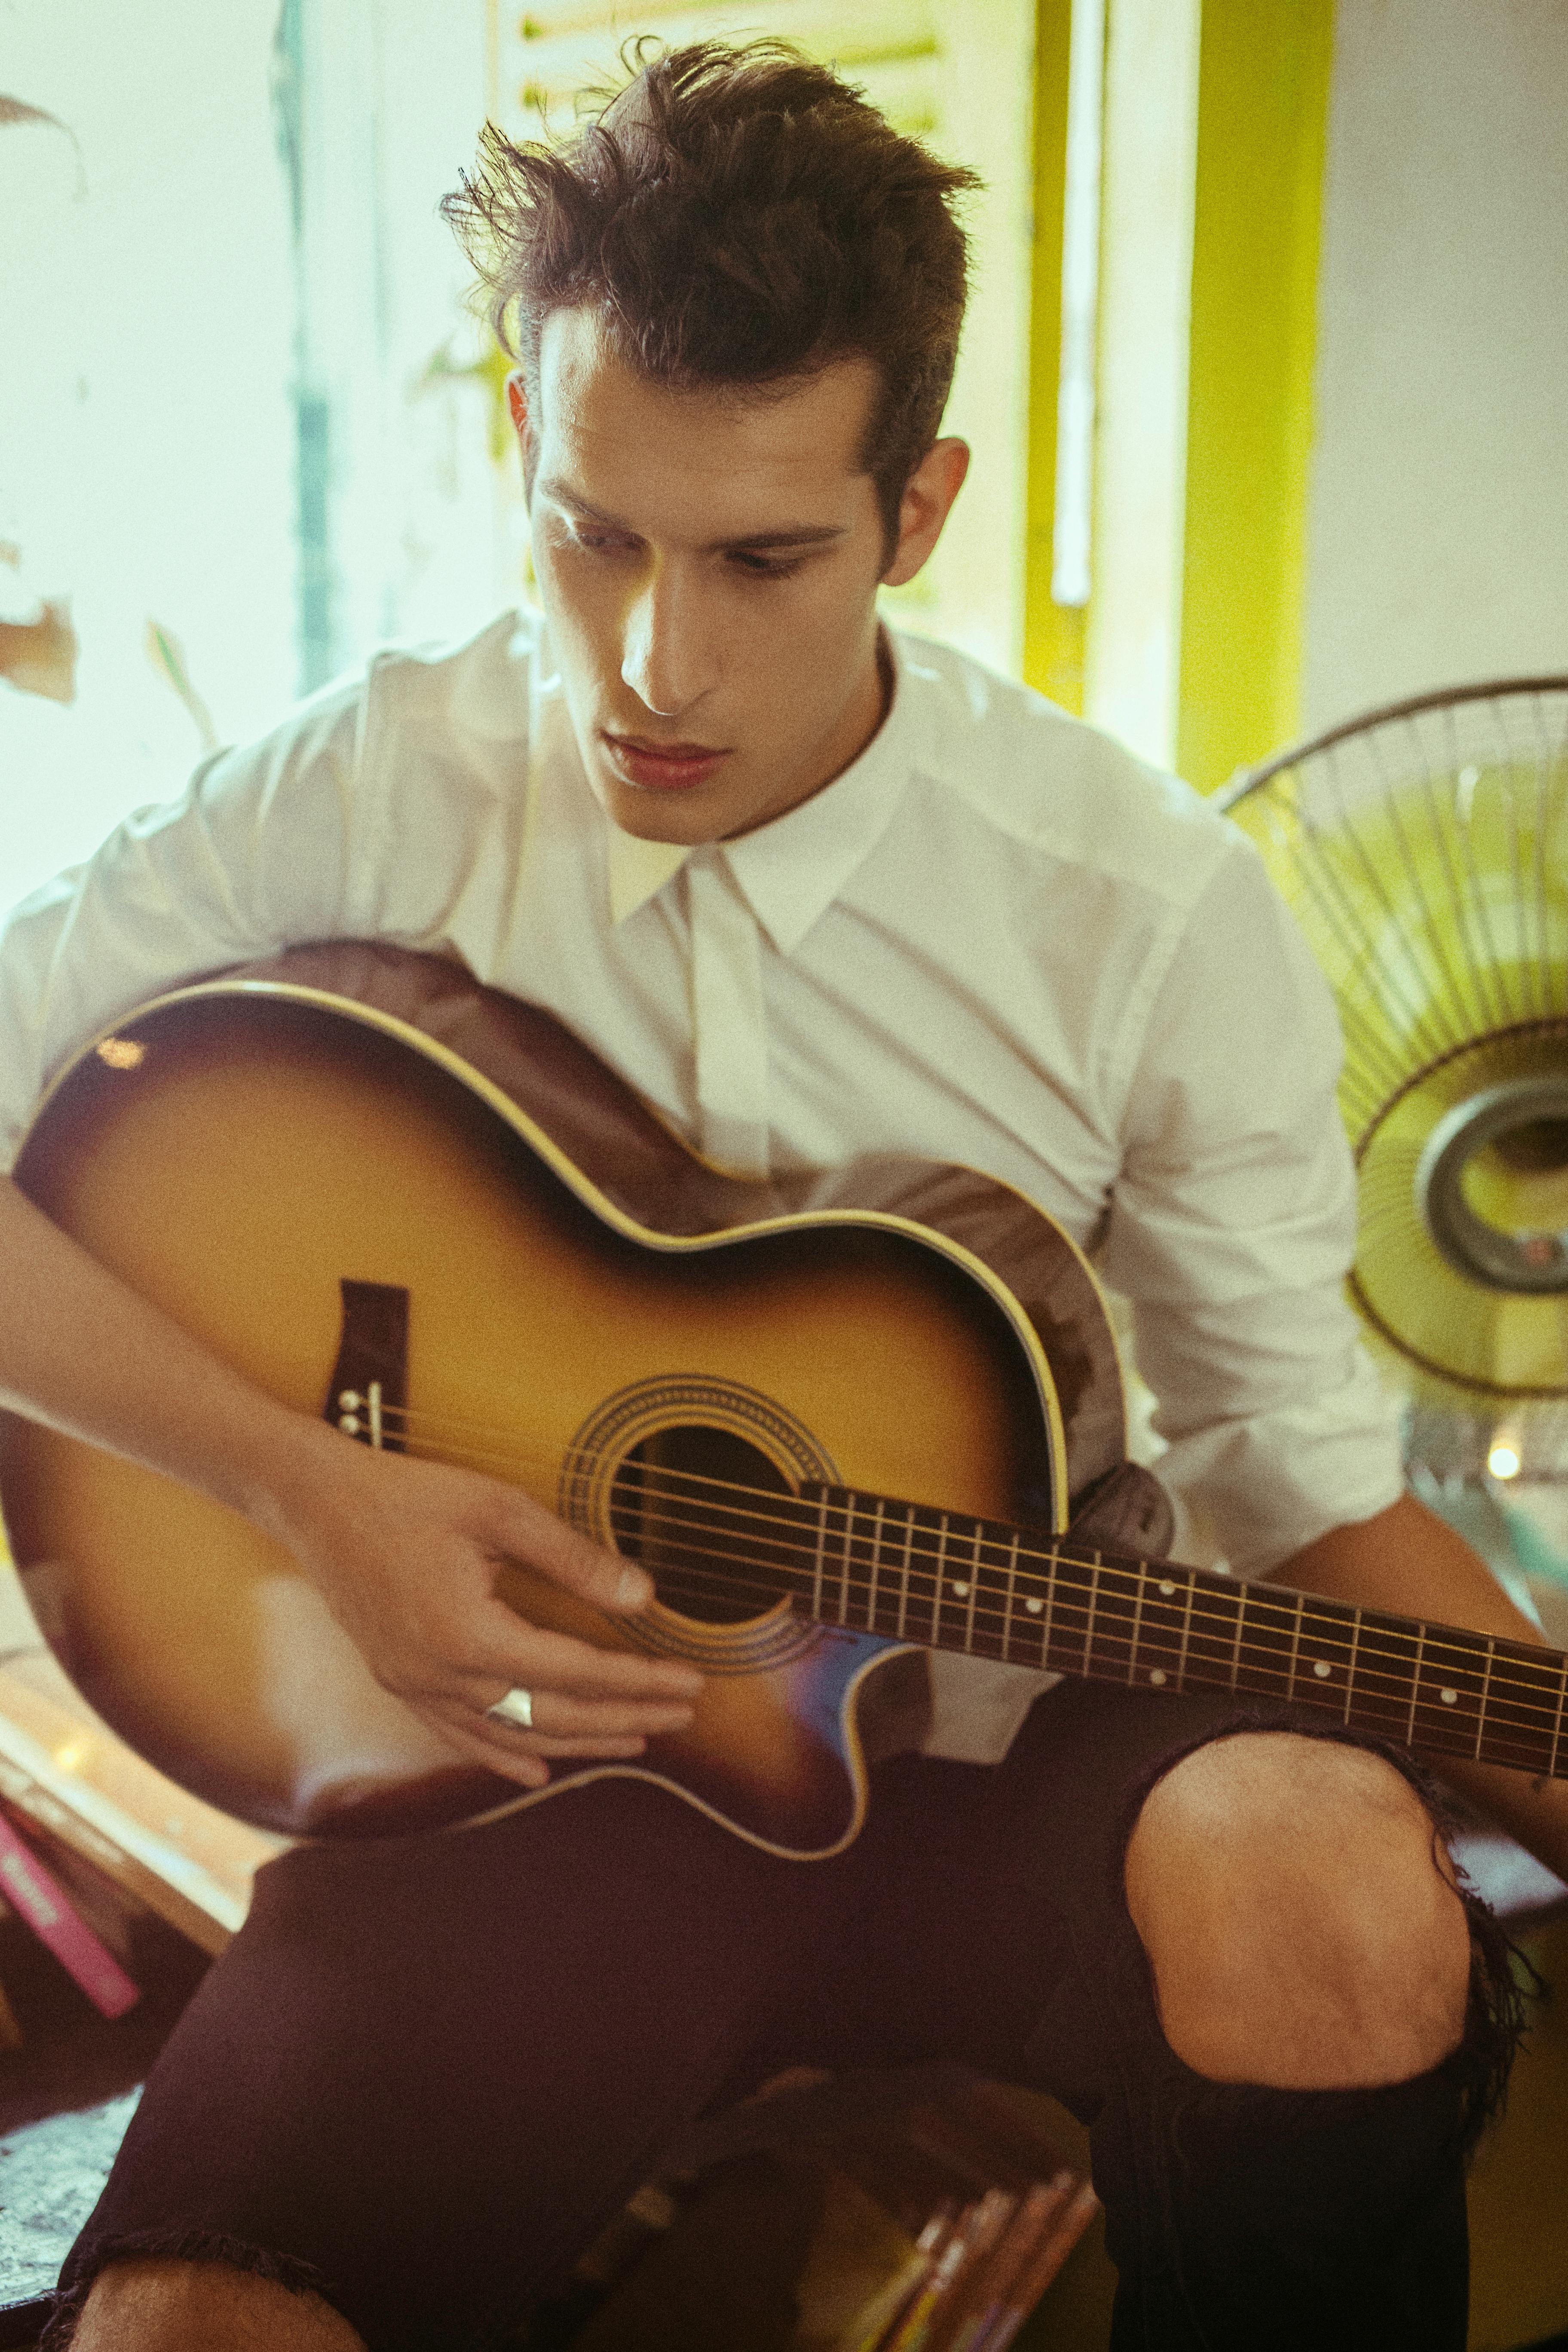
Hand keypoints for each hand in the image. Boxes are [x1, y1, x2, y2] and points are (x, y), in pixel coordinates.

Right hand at [263, 1426, 702, 1788]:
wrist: (317, 1502)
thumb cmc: (409, 1494)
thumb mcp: (500, 1509)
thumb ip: (572, 1558)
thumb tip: (642, 1596)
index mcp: (469, 1634)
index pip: (577, 1672)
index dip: (640, 1681)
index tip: (691, 1683)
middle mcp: (440, 1675)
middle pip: (552, 1714)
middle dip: (624, 1717)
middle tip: (682, 1715)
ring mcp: (414, 1687)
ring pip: (512, 1733)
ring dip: (578, 1741)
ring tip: (635, 1741)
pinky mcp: (398, 1682)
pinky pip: (458, 1734)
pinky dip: (502, 1754)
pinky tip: (536, 1769)